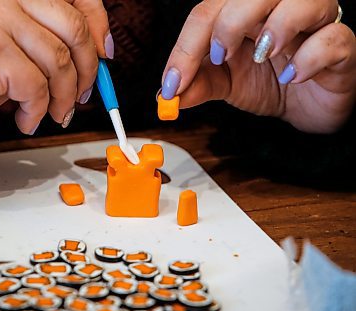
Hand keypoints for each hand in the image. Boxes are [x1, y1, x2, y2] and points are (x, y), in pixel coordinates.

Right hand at [0, 0, 111, 133]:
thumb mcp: (22, 45)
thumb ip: (54, 39)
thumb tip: (100, 53)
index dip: (98, 24)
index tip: (105, 52)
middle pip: (74, 31)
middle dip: (87, 72)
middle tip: (82, 96)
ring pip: (59, 62)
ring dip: (63, 98)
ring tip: (54, 114)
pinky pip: (36, 88)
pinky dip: (38, 112)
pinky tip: (26, 119)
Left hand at [161, 0, 355, 132]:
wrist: (307, 107)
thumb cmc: (268, 84)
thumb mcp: (225, 84)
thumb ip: (198, 85)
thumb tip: (165, 96)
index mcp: (245, 14)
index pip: (210, 10)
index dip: (186, 45)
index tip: (173, 83)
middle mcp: (279, 9)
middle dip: (229, 22)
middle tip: (219, 56)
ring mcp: (314, 25)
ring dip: (277, 25)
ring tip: (262, 56)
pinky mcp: (341, 48)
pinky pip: (334, 38)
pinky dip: (310, 56)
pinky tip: (292, 75)